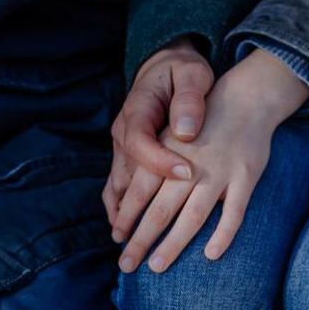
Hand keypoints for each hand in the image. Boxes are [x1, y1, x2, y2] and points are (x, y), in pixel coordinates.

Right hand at [105, 39, 212, 233]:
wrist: (165, 66)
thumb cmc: (183, 72)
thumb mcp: (191, 75)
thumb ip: (189, 99)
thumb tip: (186, 130)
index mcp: (138, 110)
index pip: (143, 141)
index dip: (161, 161)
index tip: (186, 174)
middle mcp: (124, 132)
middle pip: (125, 173)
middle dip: (132, 210)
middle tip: (139, 240)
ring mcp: (122, 146)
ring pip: (117, 184)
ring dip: (121, 214)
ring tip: (124, 243)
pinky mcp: (126, 156)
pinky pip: (117, 185)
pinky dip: (118, 207)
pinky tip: (121, 229)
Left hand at [112, 48, 308, 271]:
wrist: (247, 97)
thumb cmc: (202, 122)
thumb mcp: (171, 133)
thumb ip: (152, 162)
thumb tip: (125, 198)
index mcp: (168, 151)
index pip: (140, 190)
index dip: (126, 216)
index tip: (116, 238)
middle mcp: (191, 164)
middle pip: (161, 209)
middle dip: (141, 240)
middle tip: (125, 265)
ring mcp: (220, 171)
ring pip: (193, 216)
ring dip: (173, 244)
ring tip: (156, 267)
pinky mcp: (246, 177)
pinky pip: (234, 212)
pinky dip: (223, 234)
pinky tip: (210, 255)